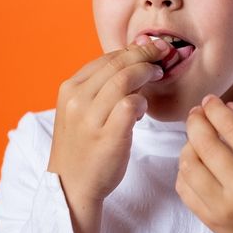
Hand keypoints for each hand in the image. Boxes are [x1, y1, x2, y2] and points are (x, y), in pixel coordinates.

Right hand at [47, 35, 170, 232]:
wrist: (71, 185)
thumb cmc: (82, 144)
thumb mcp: (80, 109)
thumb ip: (100, 86)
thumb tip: (132, 60)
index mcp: (69, 88)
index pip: (105, 59)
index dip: (132, 49)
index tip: (151, 47)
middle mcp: (77, 100)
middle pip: (117, 64)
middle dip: (145, 54)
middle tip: (163, 53)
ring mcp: (90, 118)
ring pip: (124, 79)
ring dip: (146, 73)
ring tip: (157, 76)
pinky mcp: (107, 136)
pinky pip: (131, 105)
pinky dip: (142, 101)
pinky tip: (143, 109)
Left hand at [176, 95, 232, 232]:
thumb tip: (229, 107)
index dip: (215, 108)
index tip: (209, 100)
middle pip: (205, 143)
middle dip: (196, 120)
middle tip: (197, 113)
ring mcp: (224, 207)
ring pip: (188, 164)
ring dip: (187, 144)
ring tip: (196, 139)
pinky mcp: (210, 220)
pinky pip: (183, 187)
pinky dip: (184, 169)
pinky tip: (196, 163)